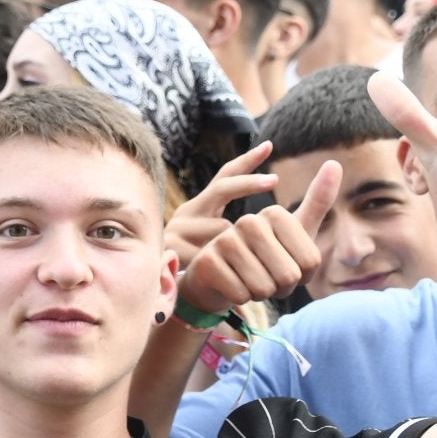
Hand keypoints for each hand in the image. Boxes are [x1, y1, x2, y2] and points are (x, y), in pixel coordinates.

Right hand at [163, 142, 278, 272]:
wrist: (162, 291)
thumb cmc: (199, 268)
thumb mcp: (215, 244)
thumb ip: (230, 230)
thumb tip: (263, 219)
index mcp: (200, 207)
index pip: (223, 178)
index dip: (246, 162)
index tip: (269, 146)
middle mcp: (187, 211)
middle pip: (222, 188)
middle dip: (249, 183)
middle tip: (274, 180)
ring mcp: (179, 226)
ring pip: (222, 229)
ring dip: (233, 248)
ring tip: (226, 266)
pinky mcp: (173, 246)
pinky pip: (210, 251)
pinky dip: (218, 264)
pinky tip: (213, 273)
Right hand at [176, 152, 343, 316]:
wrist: (223, 278)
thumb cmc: (266, 257)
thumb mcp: (298, 234)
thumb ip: (318, 201)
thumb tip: (334, 162)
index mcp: (274, 214)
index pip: (310, 262)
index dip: (304, 276)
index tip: (289, 267)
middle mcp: (248, 221)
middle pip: (288, 276)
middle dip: (282, 288)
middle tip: (269, 281)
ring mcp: (224, 240)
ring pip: (263, 288)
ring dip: (260, 294)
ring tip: (249, 282)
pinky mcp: (206, 261)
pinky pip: (240, 295)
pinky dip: (240, 298)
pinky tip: (230, 287)